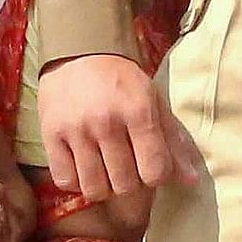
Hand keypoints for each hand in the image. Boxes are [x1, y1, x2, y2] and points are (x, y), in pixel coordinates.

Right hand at [41, 53, 193, 205]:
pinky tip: (82, 165)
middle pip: (124, 185)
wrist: (79, 53)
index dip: (155, 175)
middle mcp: (106, 122)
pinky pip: (66, 181)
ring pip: (94, 188)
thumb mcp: (154, 102)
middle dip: (129, 182)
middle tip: (126, 166)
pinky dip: (77, 181)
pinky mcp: (50, 135)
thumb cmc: (123, 81)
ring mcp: (75, 130)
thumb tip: (191, 181)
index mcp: (138, 111)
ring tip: (104, 169)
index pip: (154, 172)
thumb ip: (174, 142)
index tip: (149, 165)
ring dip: (103, 186)